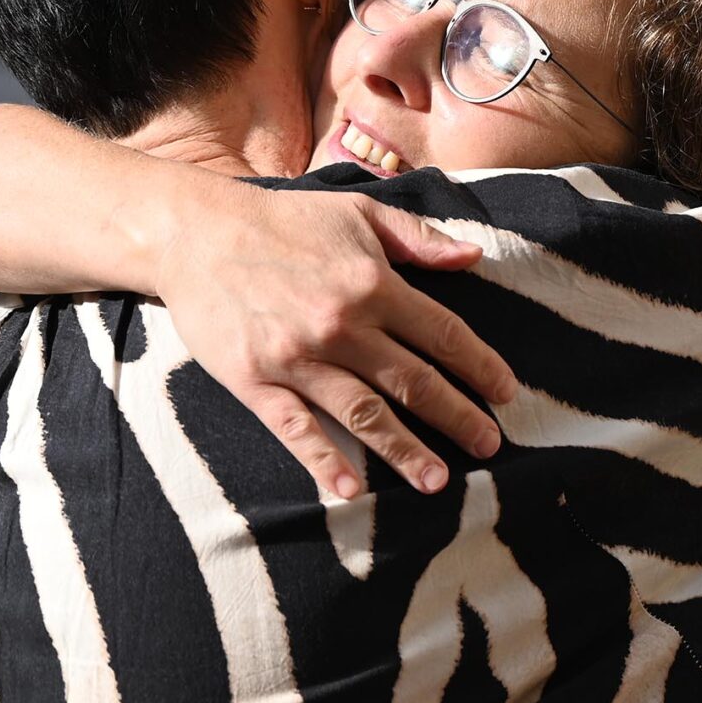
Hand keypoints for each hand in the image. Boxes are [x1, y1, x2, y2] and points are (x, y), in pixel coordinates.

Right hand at [154, 183, 517, 499]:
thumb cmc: (284, 221)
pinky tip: (351, 490)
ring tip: (437, 483)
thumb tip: (473, 257)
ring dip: (404, 452)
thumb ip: (418, 238)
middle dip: (457, 418)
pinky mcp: (255, 381)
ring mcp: (298, 357)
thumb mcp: (358, 212)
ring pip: (364, 414)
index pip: (444, 334)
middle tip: (489, 447)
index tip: (506, 394)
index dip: (481, 367)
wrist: (195, 232)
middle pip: (413, 382)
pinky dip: (324, 461)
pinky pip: (296, 429)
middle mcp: (342, 325)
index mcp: (373, 284)